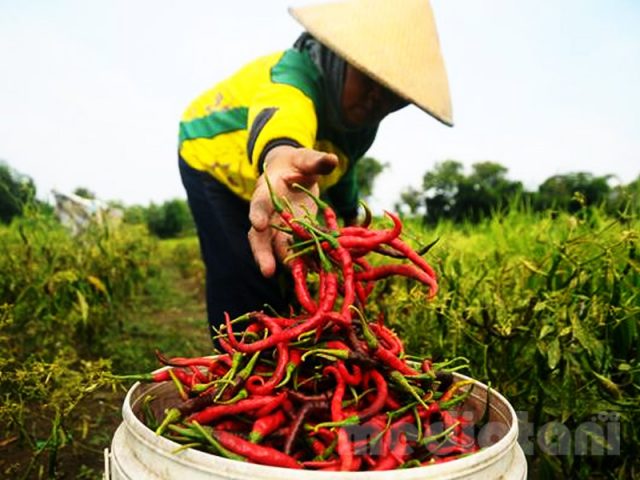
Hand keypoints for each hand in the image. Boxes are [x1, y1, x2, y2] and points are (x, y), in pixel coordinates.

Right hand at [248, 146, 337, 276]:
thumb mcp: (306, 159)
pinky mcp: (292, 236)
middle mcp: (268, 214)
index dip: (258, 213)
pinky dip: (301, 262)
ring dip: (283, 264)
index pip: (259, 203)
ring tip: (295, 276)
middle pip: (259, 237)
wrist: (293, 174)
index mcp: (267, 191)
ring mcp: (279, 228)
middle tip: (267, 271)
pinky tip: (312, 273)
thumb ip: (316, 161)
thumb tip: (331, 160)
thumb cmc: (297, 164)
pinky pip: (293, 251)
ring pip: (275, 249)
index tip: (259, 224)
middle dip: (262, 254)